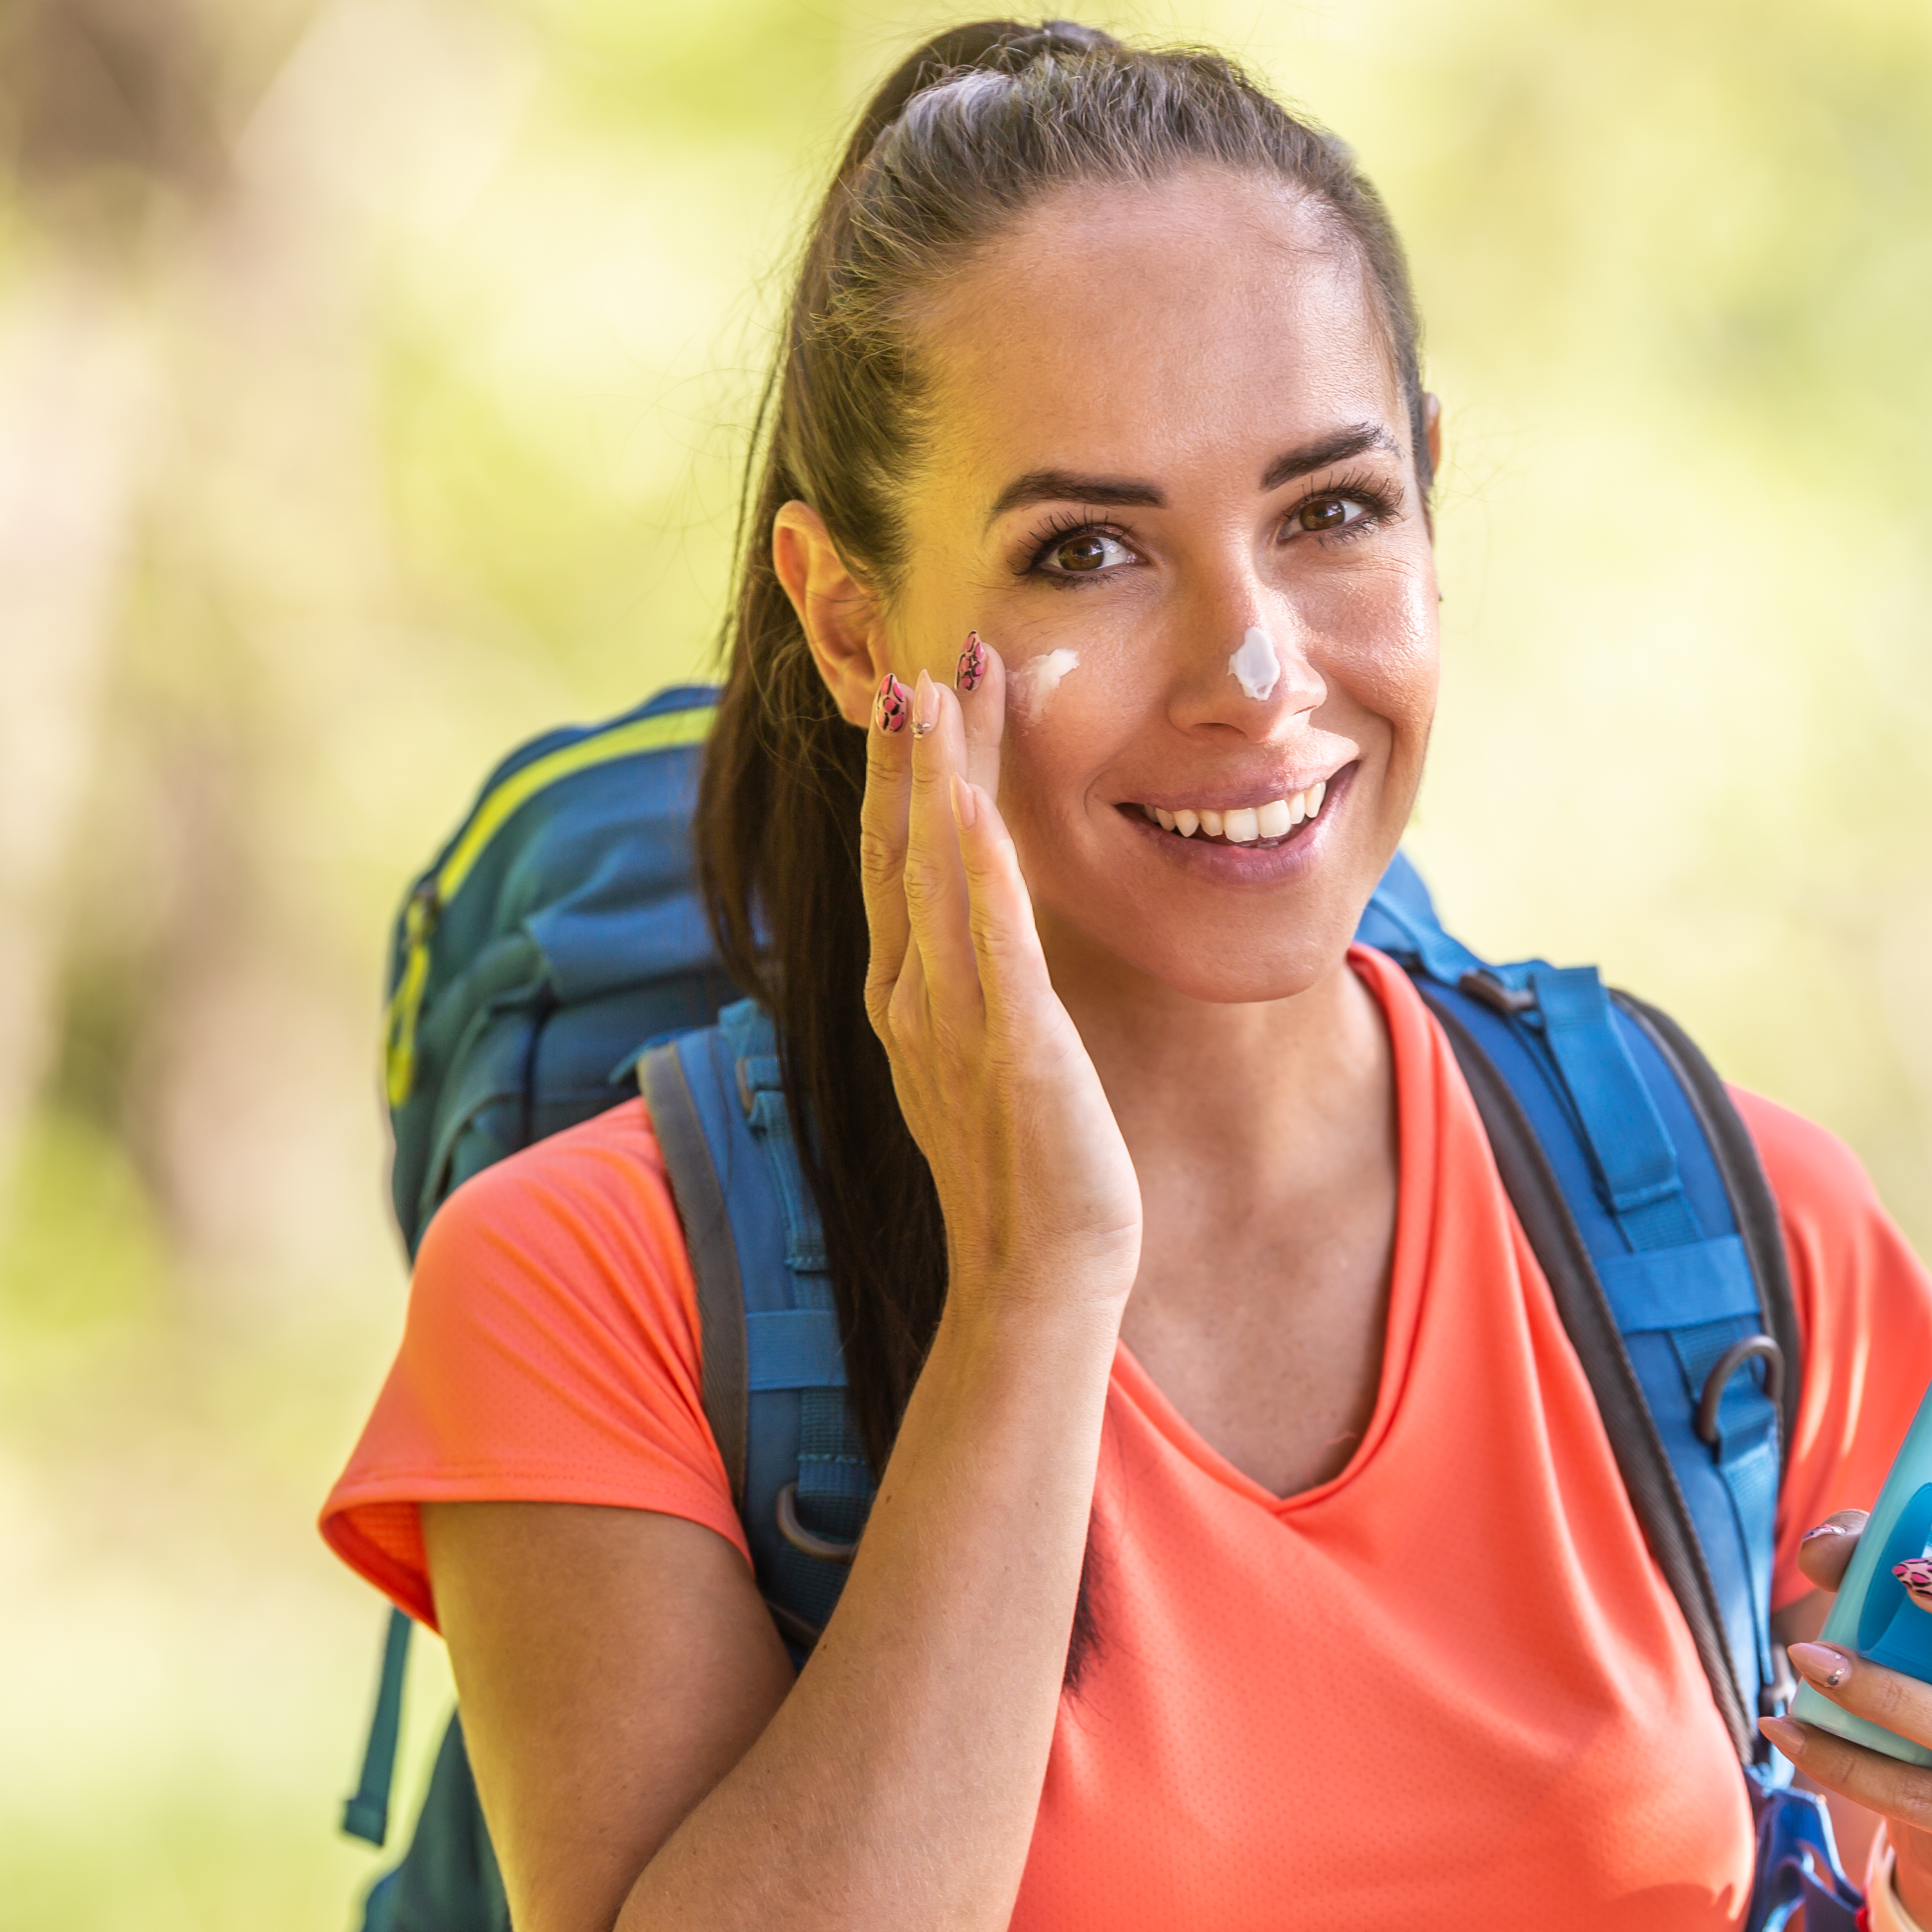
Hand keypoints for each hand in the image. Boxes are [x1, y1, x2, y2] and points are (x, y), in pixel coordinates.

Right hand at [859, 641, 1141, 1305]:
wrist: (1034, 1275)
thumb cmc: (1023, 1173)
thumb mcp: (984, 1059)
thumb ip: (974, 988)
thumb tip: (982, 930)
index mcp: (908, 996)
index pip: (897, 859)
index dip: (903, 774)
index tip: (917, 695)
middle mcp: (915, 997)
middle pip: (903, 846)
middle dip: (912, 750)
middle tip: (925, 656)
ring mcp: (954, 1021)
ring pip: (935, 874)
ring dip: (938, 779)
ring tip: (943, 692)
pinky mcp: (1012, 1048)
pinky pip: (991, 944)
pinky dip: (981, 872)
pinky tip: (981, 810)